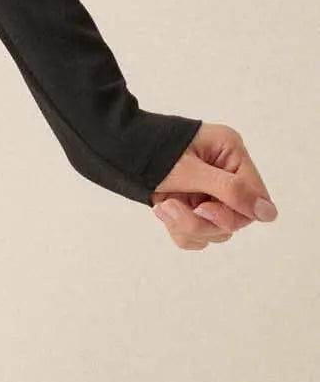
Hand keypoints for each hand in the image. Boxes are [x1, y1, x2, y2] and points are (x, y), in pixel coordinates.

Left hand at [148, 123, 275, 250]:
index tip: (204, 207)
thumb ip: (231, 191)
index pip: (254, 199)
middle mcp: (224, 172)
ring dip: (187, 225)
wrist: (111, 149)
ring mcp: (208, 189)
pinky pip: (198, 233)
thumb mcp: (190, 171)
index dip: (233, 212)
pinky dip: (179, 228)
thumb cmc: (149, 151)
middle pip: (234, 218)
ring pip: (215, 230)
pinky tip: (161, 209)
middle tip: (173, 206)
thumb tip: (269, 213)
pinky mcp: (192, 203)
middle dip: (203, 221)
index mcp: (231, 153)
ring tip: (163, 206)